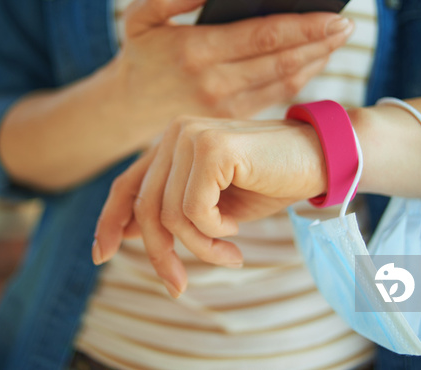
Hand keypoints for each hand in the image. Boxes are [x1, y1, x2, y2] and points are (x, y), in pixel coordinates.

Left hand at [92, 116, 325, 297]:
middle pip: (145, 207)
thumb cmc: (268, 182)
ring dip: (199, 247)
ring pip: (170, 214)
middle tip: (178, 286)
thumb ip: (173, 211)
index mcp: (171, 143)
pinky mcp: (211, 147)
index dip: (109, 221)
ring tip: (229, 253)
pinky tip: (237, 230)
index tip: (101, 255)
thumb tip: (128, 234)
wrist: (320, 159)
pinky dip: (214, 232)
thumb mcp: (214, 204)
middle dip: (160, 254)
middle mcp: (175, 133)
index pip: (127, 184)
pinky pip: (194, 210)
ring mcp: (191, 135)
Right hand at [114, 0, 353, 122]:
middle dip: (321, 41)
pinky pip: (276, 96)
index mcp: (197, 50)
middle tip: (348, 24)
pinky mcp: (233, 117)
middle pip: (283, 59)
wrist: (128, 109)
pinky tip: (313, 61)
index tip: (334, 13)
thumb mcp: (139, 17)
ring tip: (337, 40)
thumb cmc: (141, 56)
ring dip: (316, 61)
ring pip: (285, 81)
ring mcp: (227, 105)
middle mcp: (216, 81)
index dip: (304, 25)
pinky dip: (300, 78)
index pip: (263, 35)